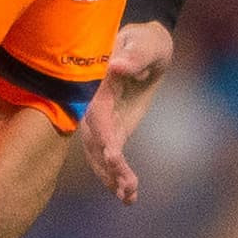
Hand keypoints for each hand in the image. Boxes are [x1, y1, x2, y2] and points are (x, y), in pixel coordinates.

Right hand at [79, 21, 173, 205]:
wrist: (144, 46)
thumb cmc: (145, 40)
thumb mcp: (145, 42)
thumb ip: (134, 54)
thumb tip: (117, 66)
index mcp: (96, 85)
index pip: (97, 113)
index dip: (104, 134)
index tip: (114, 155)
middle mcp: (93, 107)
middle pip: (96, 141)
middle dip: (109, 166)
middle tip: (127, 186)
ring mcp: (101, 121)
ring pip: (99, 155)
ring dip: (112, 177)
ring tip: (129, 197)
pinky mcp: (112, 130)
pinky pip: (109, 156)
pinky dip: (116, 176)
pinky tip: (128, 197)